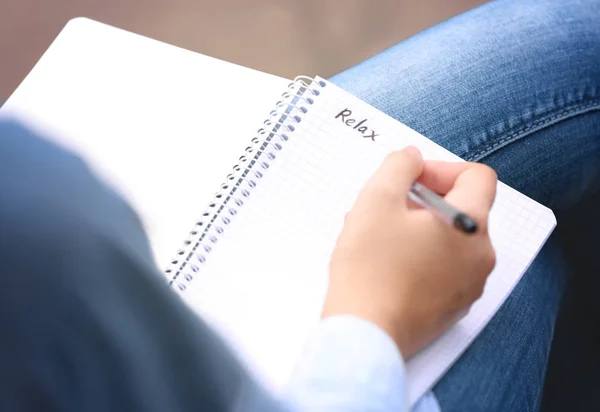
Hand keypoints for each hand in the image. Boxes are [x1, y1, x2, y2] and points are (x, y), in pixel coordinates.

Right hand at [322, 146, 497, 357]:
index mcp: (471, 225)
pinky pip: (442, 267)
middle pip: (461, 208)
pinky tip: (384, 263)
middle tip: (385, 206)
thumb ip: (399, 166)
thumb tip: (412, 158)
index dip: (441, 168)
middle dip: (422, 198)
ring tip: (376, 235)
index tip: (409, 180)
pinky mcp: (451, 307)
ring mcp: (469, 285)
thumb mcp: (377, 200)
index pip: (477, 176)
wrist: (365, 333)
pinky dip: (418, 255)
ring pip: (447, 238)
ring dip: (416, 227)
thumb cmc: (370, 267)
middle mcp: (480, 256)